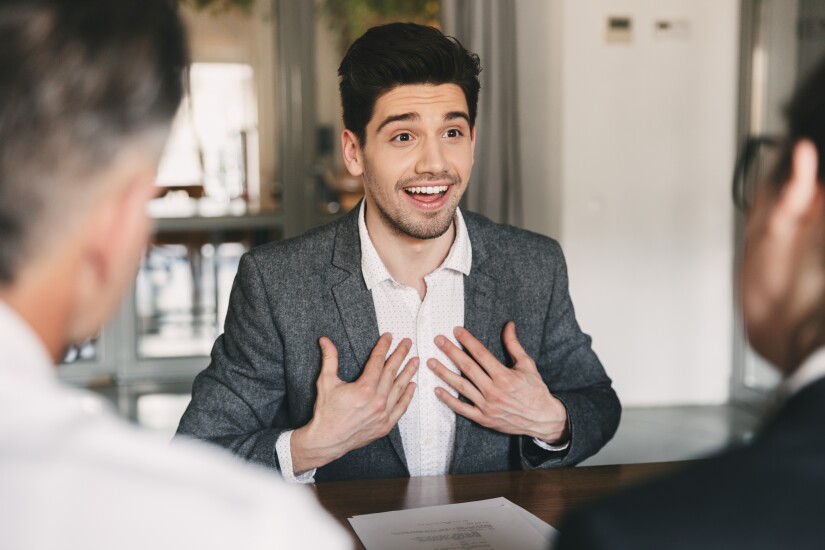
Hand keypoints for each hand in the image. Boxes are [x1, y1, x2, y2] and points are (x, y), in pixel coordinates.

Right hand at [291, 333, 417, 473]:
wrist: (326, 440)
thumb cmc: (325, 412)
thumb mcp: (326, 381)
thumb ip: (329, 358)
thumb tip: (325, 340)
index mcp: (364, 389)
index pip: (378, 361)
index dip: (383, 347)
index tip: (388, 337)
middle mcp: (377, 401)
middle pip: (392, 372)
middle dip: (400, 354)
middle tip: (407, 343)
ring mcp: (383, 414)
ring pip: (400, 388)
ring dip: (409, 373)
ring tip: (415, 360)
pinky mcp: (385, 425)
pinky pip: (401, 408)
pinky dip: (408, 396)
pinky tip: (412, 386)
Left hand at [429, 322, 568, 443]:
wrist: (543, 419)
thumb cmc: (535, 390)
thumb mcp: (527, 365)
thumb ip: (514, 345)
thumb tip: (508, 325)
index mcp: (504, 376)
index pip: (481, 354)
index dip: (467, 340)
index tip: (456, 330)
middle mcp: (493, 390)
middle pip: (467, 367)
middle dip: (451, 352)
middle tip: (438, 340)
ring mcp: (487, 405)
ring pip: (461, 387)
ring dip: (444, 373)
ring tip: (430, 362)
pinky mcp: (484, 418)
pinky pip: (462, 408)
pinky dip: (448, 400)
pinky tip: (437, 390)